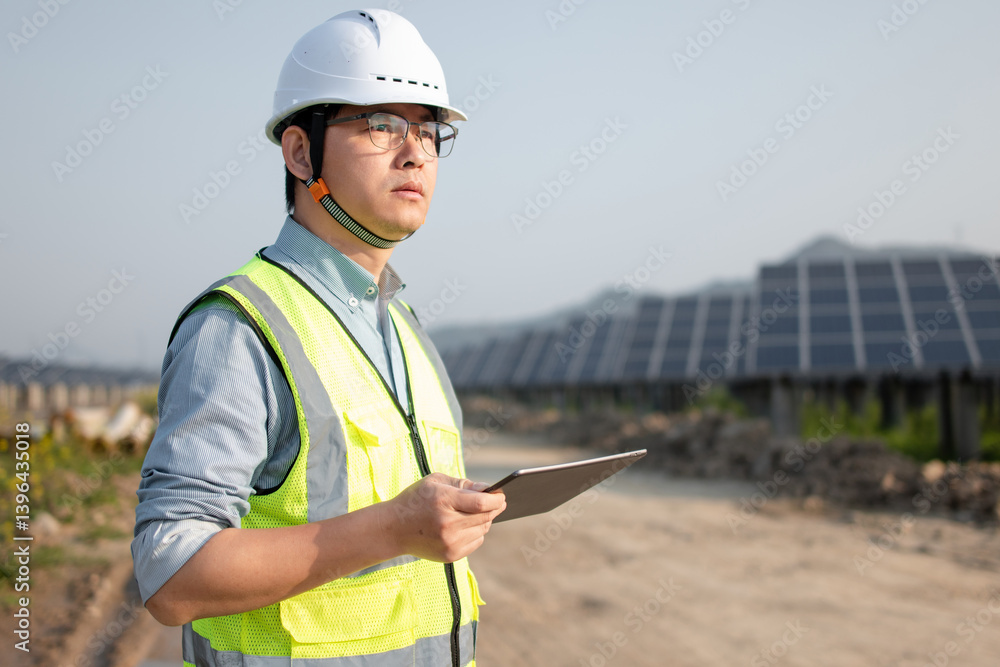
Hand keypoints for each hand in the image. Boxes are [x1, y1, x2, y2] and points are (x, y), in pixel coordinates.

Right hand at [378, 473, 505, 562]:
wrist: (393, 529)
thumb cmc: (415, 500)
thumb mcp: (435, 482)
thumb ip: (463, 484)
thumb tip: (488, 490)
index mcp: (443, 501)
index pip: (481, 502)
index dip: (496, 499)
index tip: (501, 495)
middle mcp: (448, 524)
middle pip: (485, 516)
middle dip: (494, 508)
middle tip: (497, 502)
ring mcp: (449, 542)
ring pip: (483, 529)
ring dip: (484, 520)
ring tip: (475, 513)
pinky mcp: (450, 555)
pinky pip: (476, 541)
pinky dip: (476, 533)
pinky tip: (464, 526)